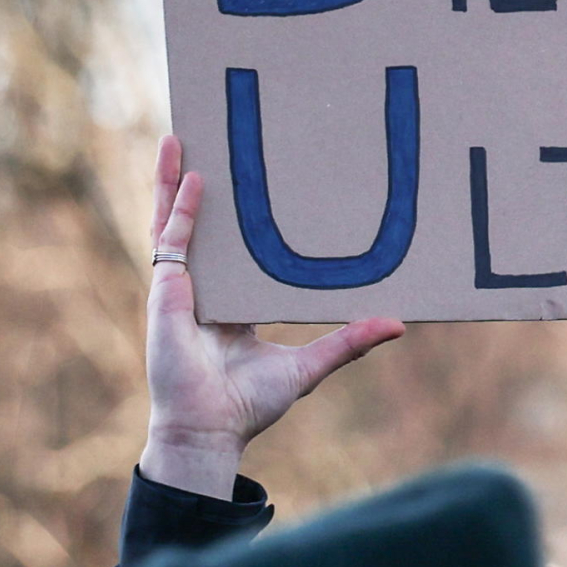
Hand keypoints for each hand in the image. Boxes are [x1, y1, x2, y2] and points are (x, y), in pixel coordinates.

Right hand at [138, 136, 403, 495]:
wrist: (211, 430)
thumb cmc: (249, 404)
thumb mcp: (309, 364)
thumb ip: (349, 341)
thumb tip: (399, 323)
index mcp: (232, 302)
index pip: (234, 246)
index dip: (237, 214)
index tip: (259, 177)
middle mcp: (204, 287)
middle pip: (199, 223)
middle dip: (199, 181)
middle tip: (214, 136)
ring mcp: (181, 287)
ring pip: (173, 221)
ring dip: (173, 180)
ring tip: (179, 136)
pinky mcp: (167, 292)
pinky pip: (174, 241)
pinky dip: (184, 209)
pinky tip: (198, 176)